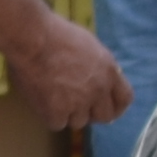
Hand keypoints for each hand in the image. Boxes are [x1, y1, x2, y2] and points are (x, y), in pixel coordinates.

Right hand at [17, 15, 132, 133]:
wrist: (32, 39)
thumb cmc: (57, 33)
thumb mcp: (89, 45)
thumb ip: (98, 65)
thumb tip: (99, 77)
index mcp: (109, 72)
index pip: (124, 99)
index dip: (116, 105)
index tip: (105, 106)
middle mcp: (98, 91)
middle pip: (105, 117)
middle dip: (92, 113)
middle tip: (77, 106)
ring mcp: (78, 103)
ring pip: (78, 122)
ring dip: (68, 113)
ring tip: (53, 97)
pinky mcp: (56, 111)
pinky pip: (56, 123)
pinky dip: (49, 115)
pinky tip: (42, 101)